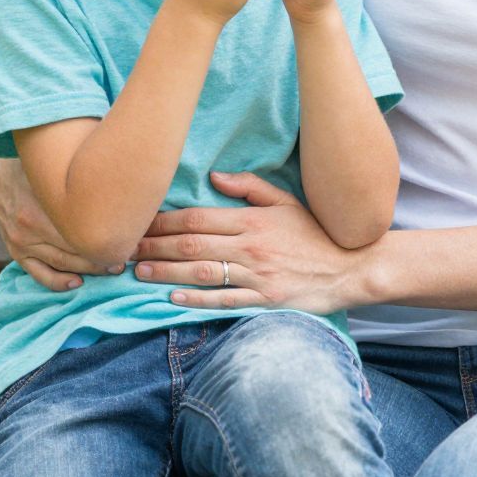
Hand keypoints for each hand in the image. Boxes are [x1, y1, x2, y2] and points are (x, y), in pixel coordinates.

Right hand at [0, 154, 123, 290]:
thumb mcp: (60, 162)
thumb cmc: (38, 163)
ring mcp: (21, 240)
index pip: (85, 231)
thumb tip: (120, 172)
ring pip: (62, 263)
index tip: (131, 240)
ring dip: (89, 269)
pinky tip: (78, 283)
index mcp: (44, 203)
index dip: (111, 238)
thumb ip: (83, 173)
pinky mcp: (15, 249)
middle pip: (77, 250)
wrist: (0, 169)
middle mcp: (31, 225)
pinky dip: (58, 281)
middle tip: (128, 257)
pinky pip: (38, 273)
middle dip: (104, 256)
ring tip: (111, 269)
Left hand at [131, 171, 373, 313]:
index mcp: (252, 220)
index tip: (139, 222)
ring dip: (166, 272)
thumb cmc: (316, 233)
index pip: (198, 218)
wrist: (352, 266)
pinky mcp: (266, 300)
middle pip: (192, 245)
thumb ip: (250, 187)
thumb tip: (215, 175)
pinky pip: (225, 300)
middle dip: (154, 246)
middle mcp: (251, 246)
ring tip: (139, 271)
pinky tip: (173, 297)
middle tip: (124, 249)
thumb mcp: (287, 202)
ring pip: (202, 272)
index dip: (164, 221)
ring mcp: (258, 275)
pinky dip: (197, 299)